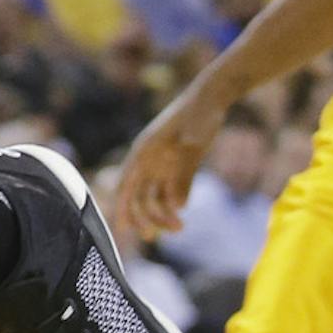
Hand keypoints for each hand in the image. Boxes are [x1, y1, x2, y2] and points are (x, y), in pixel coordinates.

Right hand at [115, 86, 225, 244]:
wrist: (212, 98)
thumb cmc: (199, 116)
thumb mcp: (192, 145)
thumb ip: (183, 175)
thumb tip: (177, 207)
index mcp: (144, 151)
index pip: (126, 184)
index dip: (122, 207)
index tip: (120, 229)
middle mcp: (149, 158)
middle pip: (139, 195)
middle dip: (146, 217)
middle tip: (161, 234)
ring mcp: (162, 162)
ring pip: (154, 195)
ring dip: (162, 213)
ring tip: (180, 228)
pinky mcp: (177, 164)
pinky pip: (169, 190)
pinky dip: (172, 204)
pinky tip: (181, 213)